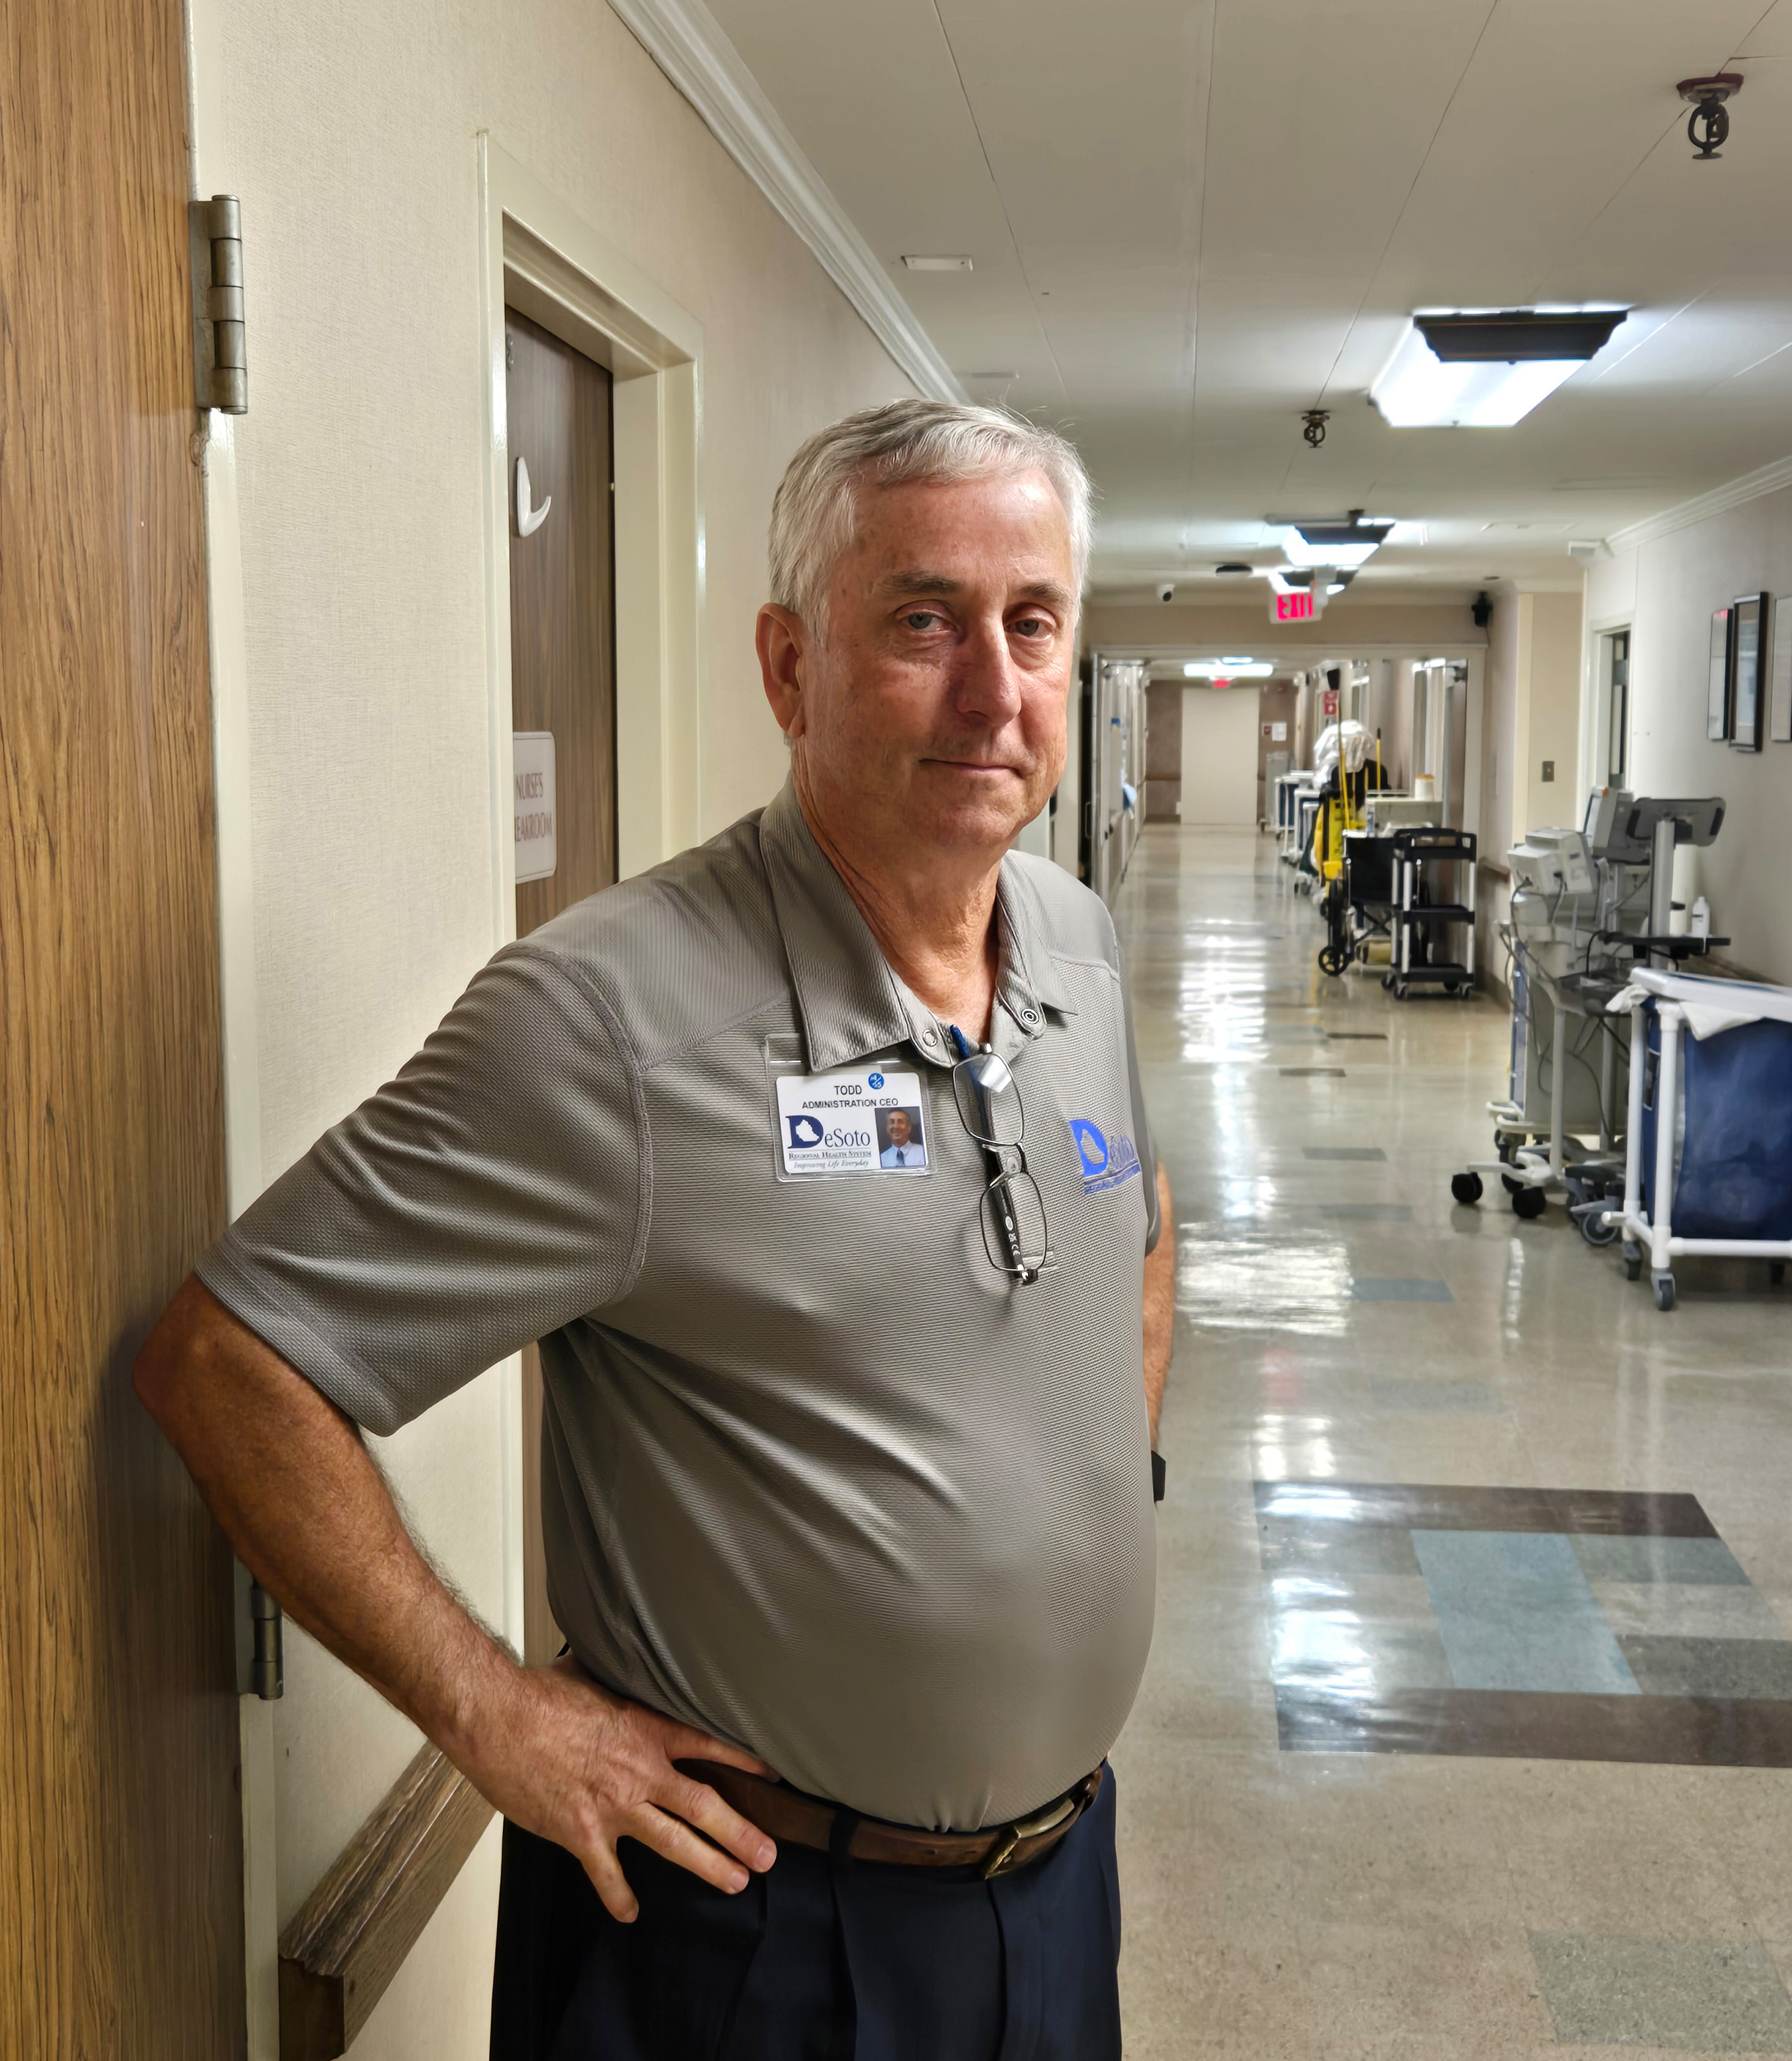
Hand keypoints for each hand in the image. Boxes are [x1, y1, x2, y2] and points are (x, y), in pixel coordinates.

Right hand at [467, 1657, 778, 1921]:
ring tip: (735, 1881)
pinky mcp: (580, 1833)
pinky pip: (608, 1875)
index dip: (743, 1762)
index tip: (771, 1776)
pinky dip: (620, 1897)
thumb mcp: (594, 1675)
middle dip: (740, 1833)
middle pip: (703, 1806)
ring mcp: (613, 1807)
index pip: (709, 1745)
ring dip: (708, 1864)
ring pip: (673, 1842)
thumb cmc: (539, 1693)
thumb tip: (627, 1661)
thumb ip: (620, 1681)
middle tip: (768, 1854)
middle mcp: (639, 1771)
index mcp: (646, 1728)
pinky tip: (631, 1912)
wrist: (497, 1719)